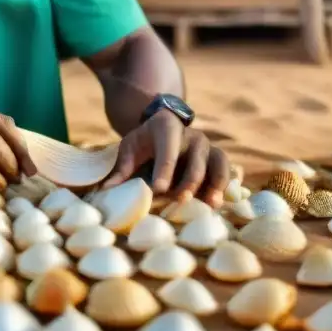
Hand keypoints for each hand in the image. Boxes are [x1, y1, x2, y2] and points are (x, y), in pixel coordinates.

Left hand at [100, 110, 229, 206]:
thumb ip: (122, 168)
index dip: (164, 169)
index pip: (167, 148)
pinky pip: (224, 170)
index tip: (158, 189)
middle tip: (181, 199)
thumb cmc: (145, 140)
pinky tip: (217, 203)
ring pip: (216, 162)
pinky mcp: (216, 157)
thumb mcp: (130, 147)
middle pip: (194, 159)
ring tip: (211, 203)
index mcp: (167, 127)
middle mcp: (191, 135)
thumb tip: (107, 191)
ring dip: (214, 183)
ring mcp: (206, 146)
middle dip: (189, 180)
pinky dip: (223, 186)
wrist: (165, 127)